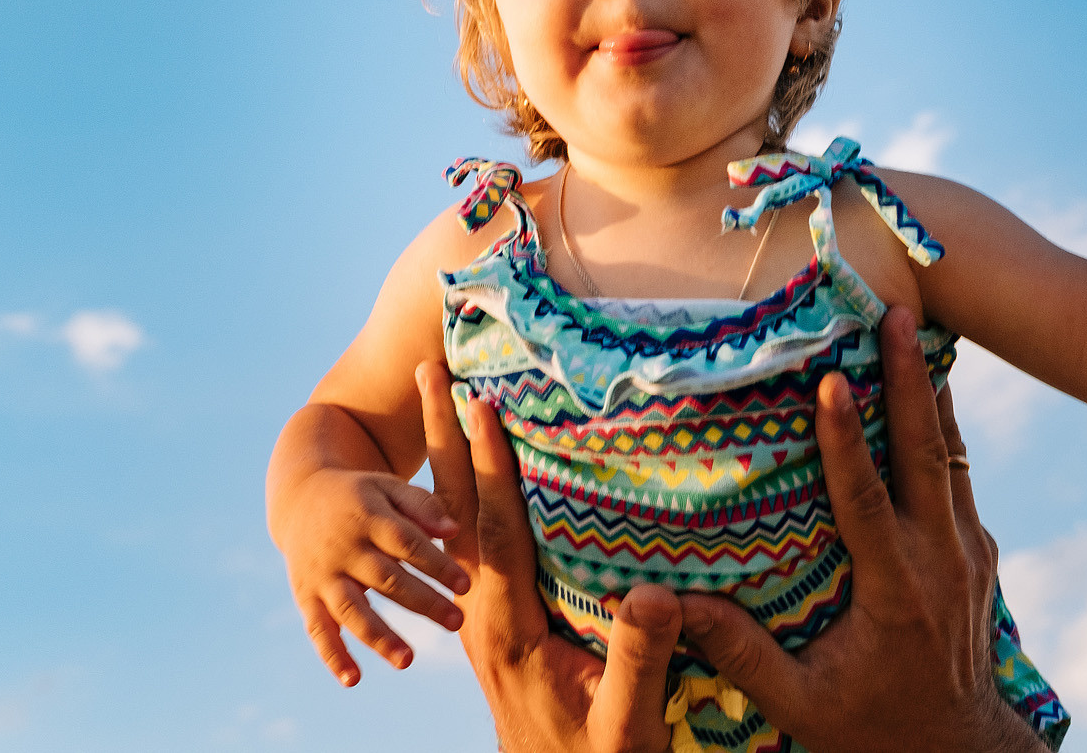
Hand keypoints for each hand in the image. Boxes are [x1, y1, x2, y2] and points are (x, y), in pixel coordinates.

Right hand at [277, 464, 469, 685]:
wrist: (300, 498)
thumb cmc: (361, 496)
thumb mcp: (387, 488)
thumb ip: (422, 505)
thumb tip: (454, 530)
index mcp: (368, 516)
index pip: (407, 543)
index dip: (436, 564)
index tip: (466, 586)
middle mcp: (344, 548)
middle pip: (386, 578)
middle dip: (423, 602)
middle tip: (456, 622)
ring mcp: (323, 574)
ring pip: (351, 609)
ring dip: (379, 636)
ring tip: (408, 660)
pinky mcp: (305, 596)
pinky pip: (317, 629)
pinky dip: (332, 655)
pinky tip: (354, 680)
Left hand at [416, 362, 679, 752]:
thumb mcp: (627, 724)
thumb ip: (638, 661)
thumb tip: (657, 593)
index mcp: (508, 630)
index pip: (493, 534)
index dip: (488, 469)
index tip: (480, 404)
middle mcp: (485, 614)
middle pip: (455, 511)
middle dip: (444, 438)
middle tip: (428, 369)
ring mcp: (487, 614)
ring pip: (459, 519)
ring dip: (451, 455)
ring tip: (445, 393)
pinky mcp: (499, 618)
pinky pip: (479, 540)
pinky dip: (472, 489)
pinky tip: (478, 462)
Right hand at [676, 308, 1047, 752]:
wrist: (959, 750)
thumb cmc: (869, 726)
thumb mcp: (800, 704)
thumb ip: (742, 653)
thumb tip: (670, 605)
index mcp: (895, 591)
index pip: (867, 501)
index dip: (847, 439)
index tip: (832, 380)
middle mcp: (940, 560)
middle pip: (928, 454)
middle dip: (910, 379)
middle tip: (898, 314)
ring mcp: (969, 551)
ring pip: (951, 455)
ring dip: (931, 389)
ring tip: (916, 325)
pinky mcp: (978, 549)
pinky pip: (958, 474)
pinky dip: (940, 427)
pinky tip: (923, 387)